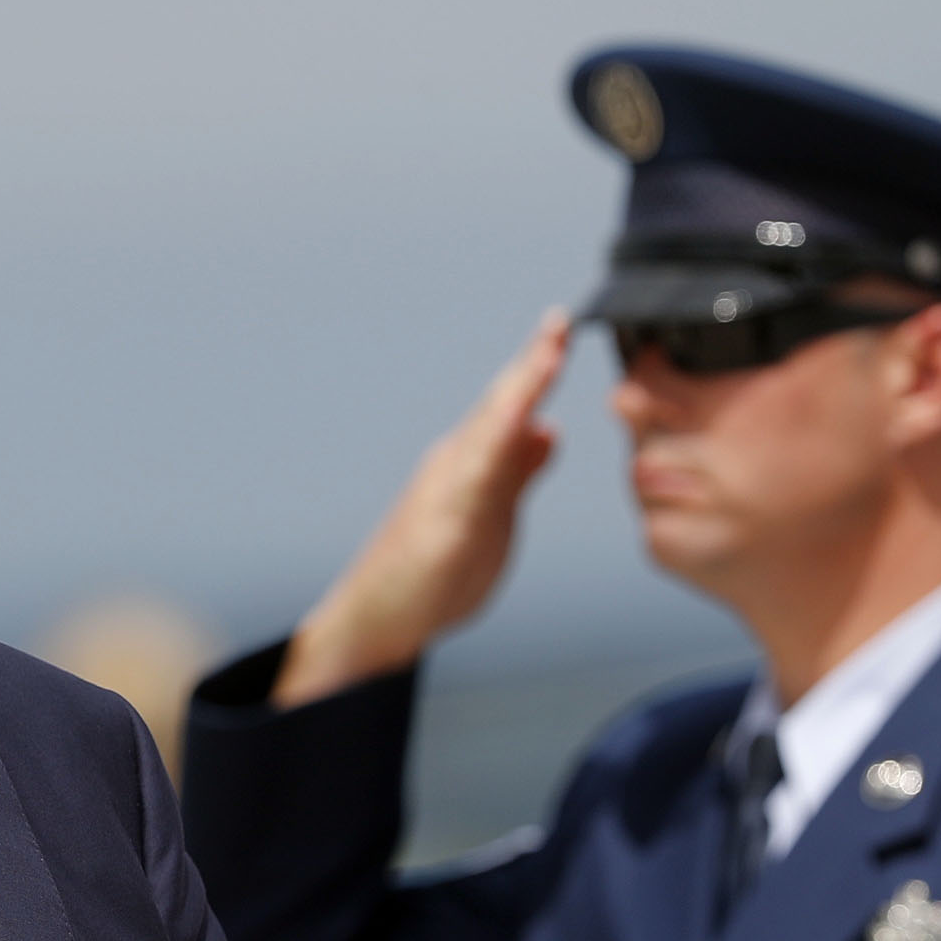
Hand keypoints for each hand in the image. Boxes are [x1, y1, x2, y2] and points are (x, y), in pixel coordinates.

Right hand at [273, 312, 569, 706]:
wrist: (377, 619)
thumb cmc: (430, 573)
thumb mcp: (492, 514)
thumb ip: (517, 471)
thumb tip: (546, 430)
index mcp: (472, 463)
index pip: (511, 406)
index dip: (538, 368)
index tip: (563, 330)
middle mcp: (456, 465)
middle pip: (499, 404)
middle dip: (532, 362)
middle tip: (560, 321)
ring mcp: (447, 491)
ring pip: (488, 431)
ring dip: (519, 390)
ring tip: (548, 354)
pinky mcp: (444, 526)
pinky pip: (474, 480)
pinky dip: (497, 447)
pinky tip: (520, 424)